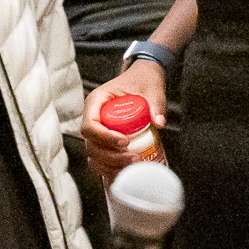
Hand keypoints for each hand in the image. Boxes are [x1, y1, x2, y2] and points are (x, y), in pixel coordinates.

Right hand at [81, 62, 167, 181]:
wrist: (143, 77)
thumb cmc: (142, 79)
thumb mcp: (151, 87)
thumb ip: (156, 103)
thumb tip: (159, 122)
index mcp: (96, 101)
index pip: (89, 125)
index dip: (104, 138)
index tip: (125, 142)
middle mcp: (92, 116)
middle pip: (90, 144)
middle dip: (110, 156)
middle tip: (133, 157)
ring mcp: (97, 130)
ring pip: (93, 155)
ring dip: (110, 165)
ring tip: (132, 164)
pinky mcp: (105, 139)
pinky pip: (100, 158)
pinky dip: (110, 168)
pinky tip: (126, 170)